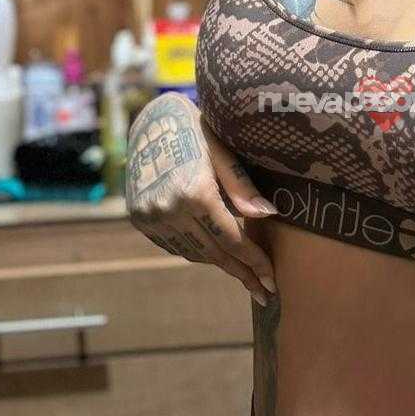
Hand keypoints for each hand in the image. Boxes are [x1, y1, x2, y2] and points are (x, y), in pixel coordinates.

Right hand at [125, 92, 277, 304]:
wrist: (149, 122)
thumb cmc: (196, 130)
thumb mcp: (223, 151)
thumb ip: (242, 186)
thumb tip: (269, 215)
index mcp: (195, 192)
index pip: (233, 240)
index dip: (256, 263)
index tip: (273, 282)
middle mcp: (170, 209)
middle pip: (215, 254)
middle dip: (243, 273)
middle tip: (264, 292)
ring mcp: (152, 217)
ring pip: (195, 254)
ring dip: (221, 264)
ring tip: (244, 272)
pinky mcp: (141, 220)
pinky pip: (176, 246)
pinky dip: (198, 251)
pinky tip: (215, 253)